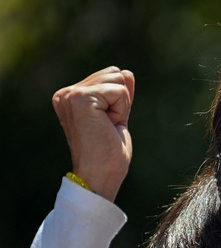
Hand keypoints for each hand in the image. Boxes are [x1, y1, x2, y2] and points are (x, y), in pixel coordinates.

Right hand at [52, 66, 134, 201]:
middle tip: (107, 127)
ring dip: (121, 107)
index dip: (119, 102)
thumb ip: (119, 95)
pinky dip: (121, 110)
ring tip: (106, 127)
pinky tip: (107, 126)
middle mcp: (66, 93)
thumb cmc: (108, 153)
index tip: (106, 125)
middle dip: (121, 102)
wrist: (100, 175)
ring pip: (118, 80)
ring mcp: (71, 94)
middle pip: (114, 74)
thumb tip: (127, 72)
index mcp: (70, 97)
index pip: (110, 76)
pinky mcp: (81, 98)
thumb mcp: (116, 117)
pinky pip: (119, 91)